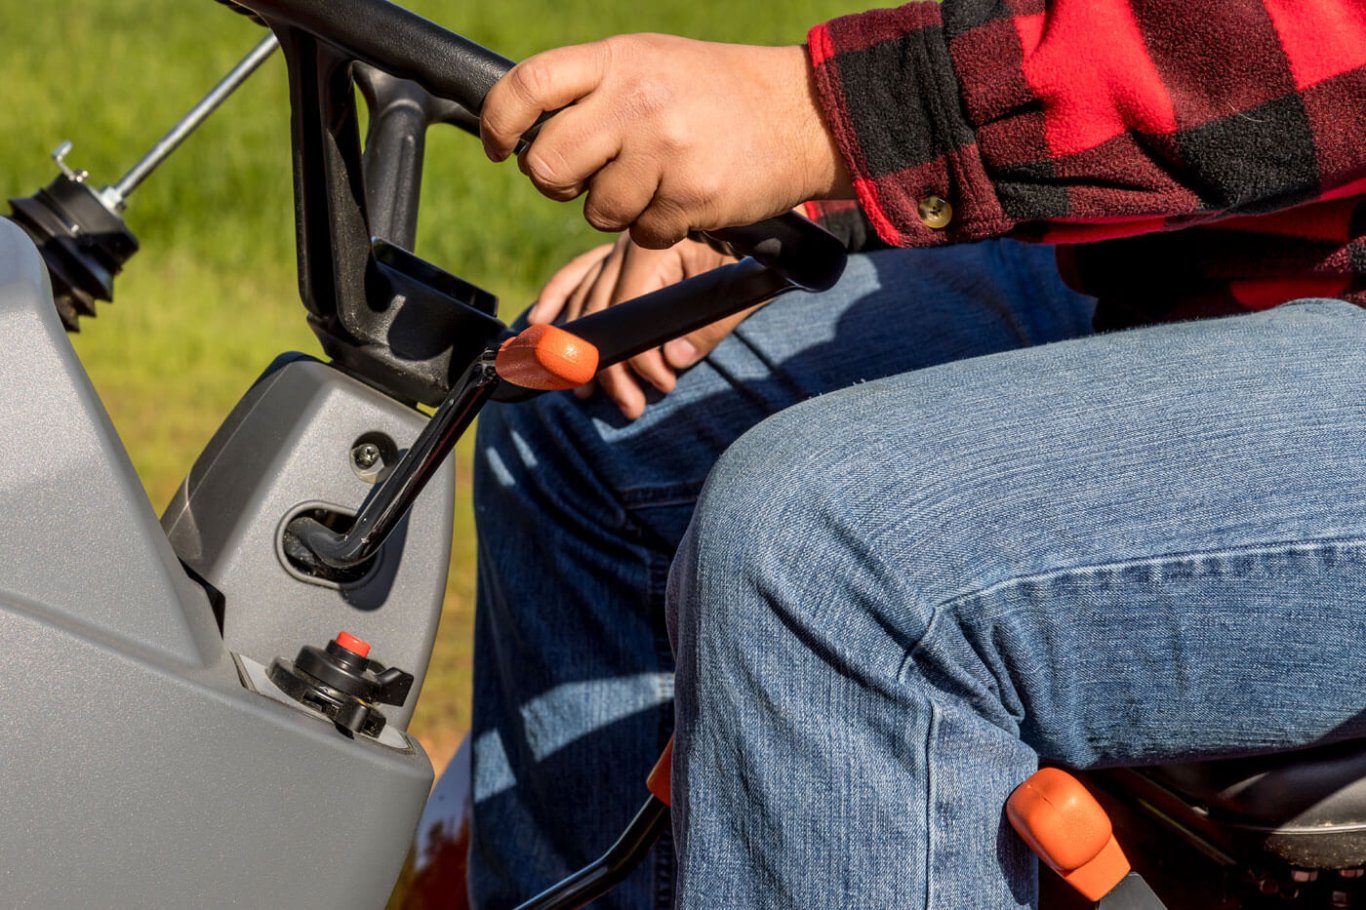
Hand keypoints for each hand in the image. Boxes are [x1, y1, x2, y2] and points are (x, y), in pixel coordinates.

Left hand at [481, 34, 851, 247]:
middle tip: (587, 177)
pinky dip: (660, 226)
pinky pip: (643, 233)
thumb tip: (525, 136)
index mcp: (620, 59)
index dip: (498, 123)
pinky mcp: (691, 197)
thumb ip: (593, 89)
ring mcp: (665, 151)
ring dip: (620, 207)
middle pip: (548, 166)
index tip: (497, 145)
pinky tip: (688, 195)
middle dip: (559, 183)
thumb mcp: (652, 63)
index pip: (529, 86)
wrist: (805, 113)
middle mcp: (638, 101)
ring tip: (659, 178)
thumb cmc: (717, 92)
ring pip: (596, 210)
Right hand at [531, 236, 752, 419]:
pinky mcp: (612, 251)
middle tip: (629, 407)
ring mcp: (614, 247)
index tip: (661, 385)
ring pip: (585, 304)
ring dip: (583, 352)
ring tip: (587, 393)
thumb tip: (673, 362)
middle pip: (601, 315)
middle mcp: (624, 246)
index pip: (628, 315)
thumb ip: (708, 330)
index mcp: (653, 250)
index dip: (638, 359)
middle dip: (611, 370)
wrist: (754, 216)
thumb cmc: (748, 253)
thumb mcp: (739, 291)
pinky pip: (574, 275)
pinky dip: (555, 299)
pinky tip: (537, 324)